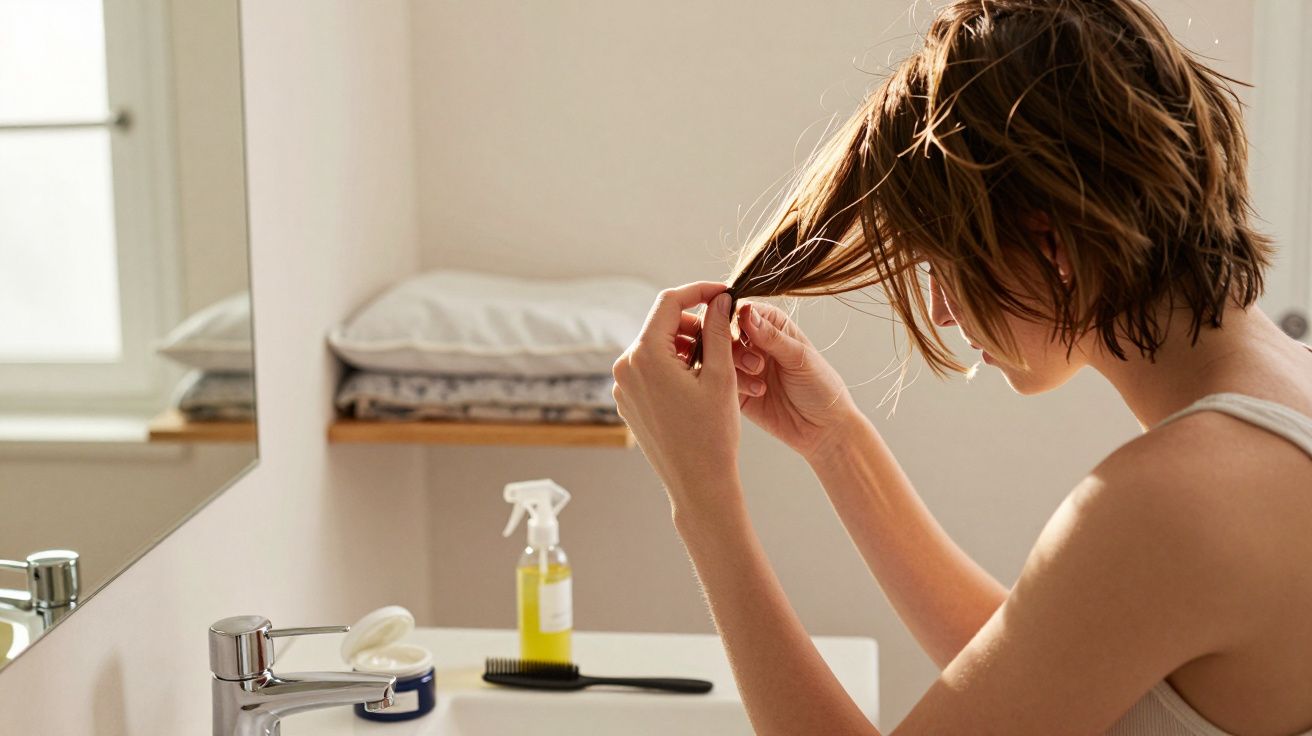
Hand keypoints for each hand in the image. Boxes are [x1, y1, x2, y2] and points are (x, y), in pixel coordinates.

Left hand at [612, 282, 744, 513]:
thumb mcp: (721, 375)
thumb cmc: (713, 434)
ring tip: (716, 368)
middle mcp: (625, 366)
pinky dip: (674, 367)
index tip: (723, 294)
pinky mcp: (626, 401)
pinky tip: (698, 386)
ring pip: (657, 347)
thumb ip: (718, 329)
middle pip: (663, 325)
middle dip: (695, 326)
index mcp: (645, 355)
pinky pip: (650, 370)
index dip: (699, 291)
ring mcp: (622, 386)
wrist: (698, 484)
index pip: (670, 302)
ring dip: (687, 348)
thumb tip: (720, 298)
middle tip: (725, 340)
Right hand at [724, 300, 860, 461]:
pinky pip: (719, 381)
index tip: (737, 330)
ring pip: (718, 356)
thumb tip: (745, 312)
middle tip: (755, 362)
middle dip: (732, 343)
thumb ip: (771, 336)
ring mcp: (742, 367)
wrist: (823, 429)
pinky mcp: (735, 390)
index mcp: (772, 325)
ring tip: (759, 376)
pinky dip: (731, 384)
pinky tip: (758, 392)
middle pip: (723, 331)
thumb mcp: (799, 358)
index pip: (742, 310)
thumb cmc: (821, 387)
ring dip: (734, 364)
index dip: (733, 317)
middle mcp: (754, 342)